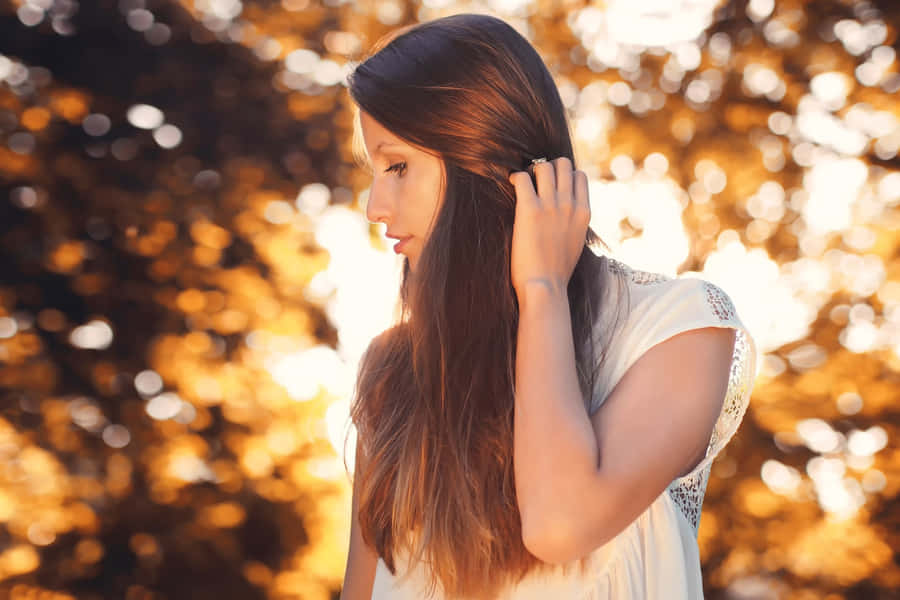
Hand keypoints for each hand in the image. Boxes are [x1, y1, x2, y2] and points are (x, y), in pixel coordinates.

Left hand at [508, 157, 589, 298]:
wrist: (546, 287)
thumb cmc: (557, 272)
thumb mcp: (576, 243)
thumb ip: (574, 224)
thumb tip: (566, 218)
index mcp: (583, 213)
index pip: (579, 176)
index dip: (564, 175)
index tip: (552, 183)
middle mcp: (569, 204)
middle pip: (563, 164)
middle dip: (548, 168)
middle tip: (535, 180)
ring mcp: (551, 205)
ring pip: (544, 167)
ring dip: (532, 171)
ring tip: (523, 183)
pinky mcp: (530, 210)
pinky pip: (522, 178)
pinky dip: (516, 177)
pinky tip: (511, 185)